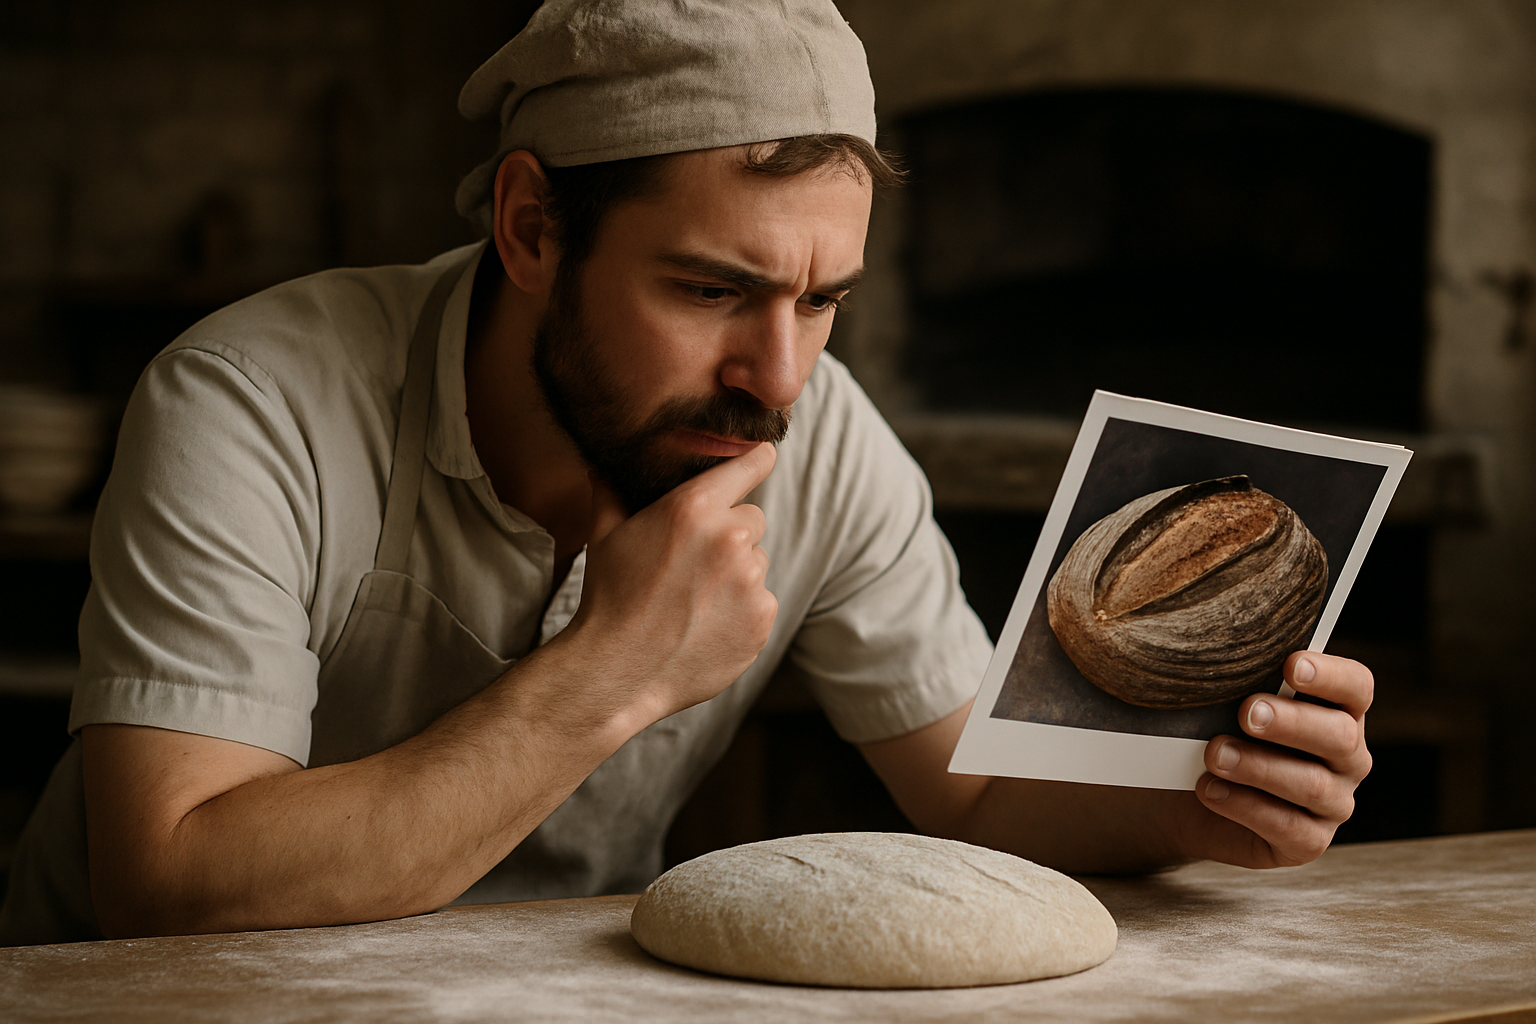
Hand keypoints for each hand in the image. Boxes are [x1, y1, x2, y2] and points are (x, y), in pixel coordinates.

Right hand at [556, 442, 778, 734]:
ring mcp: (750, 580)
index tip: (762, 457)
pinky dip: (742, 610)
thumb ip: (611, 492)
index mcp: (693, 507)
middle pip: (752, 519)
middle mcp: (729, 537)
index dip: (755, 460)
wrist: (618, 670)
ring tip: (694, 600)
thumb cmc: (609, 598)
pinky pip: (762, 601)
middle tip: (693, 563)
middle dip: (730, 534)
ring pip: (757, 562)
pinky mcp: (762, 618)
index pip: (750, 464)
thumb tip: (601, 465)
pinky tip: (706, 624)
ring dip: (737, 574)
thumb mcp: (604, 535)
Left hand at [1189, 651, 1372, 867]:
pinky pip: (1287, 826)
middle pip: (1339, 736)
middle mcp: (1347, 757)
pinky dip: (1245, 805)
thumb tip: (1217, 663)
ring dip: (1259, 766)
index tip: (1291, 665)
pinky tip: (1210, 789)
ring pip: (1312, 784)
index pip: (1356, 686)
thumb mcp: (1227, 705)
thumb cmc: (1217, 734)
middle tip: (1248, 713)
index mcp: (1338, 711)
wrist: (1187, 798)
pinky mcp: (1308, 841)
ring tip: (1216, 753)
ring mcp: (1334, 802)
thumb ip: (1240, 684)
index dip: (1331, 675)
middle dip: (1292, 722)